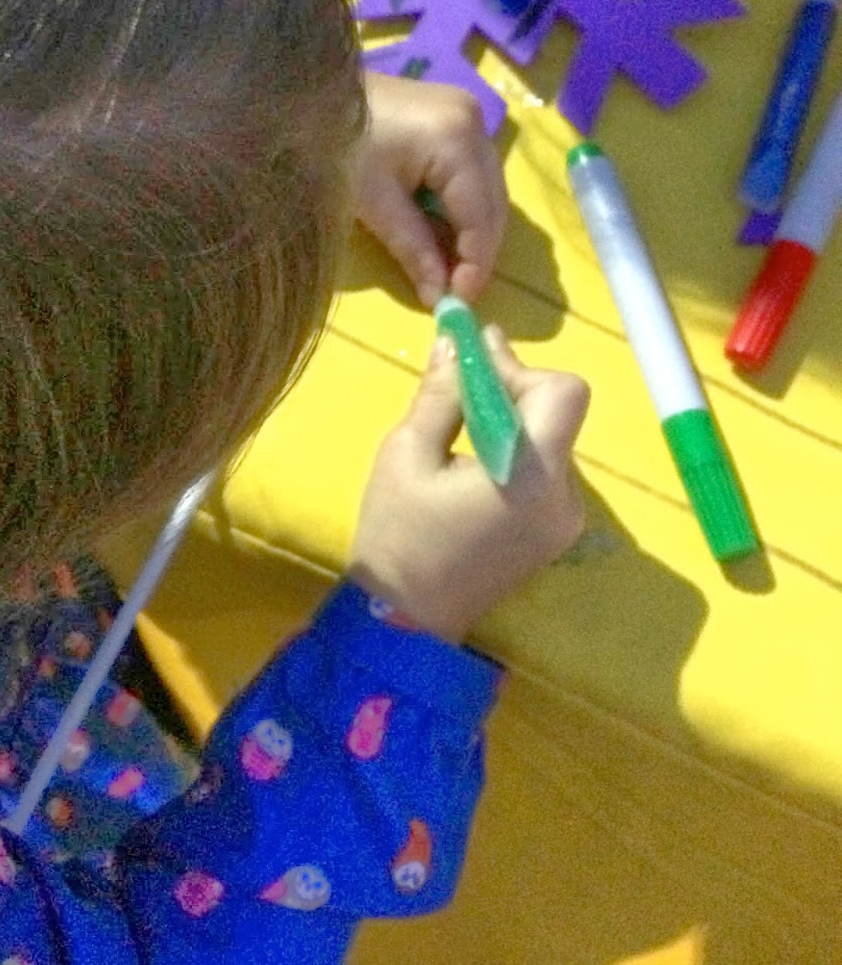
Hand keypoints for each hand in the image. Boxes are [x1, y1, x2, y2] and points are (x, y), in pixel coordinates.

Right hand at [348, 328, 589, 644]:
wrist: (405, 623)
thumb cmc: (398, 535)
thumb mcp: (406, 453)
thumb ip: (441, 393)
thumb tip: (457, 340)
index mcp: (530, 474)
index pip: (562, 391)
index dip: (519, 367)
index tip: (473, 361)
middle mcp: (563, 496)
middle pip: (557, 412)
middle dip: (511, 388)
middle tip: (458, 381)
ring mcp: (564, 520)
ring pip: (551, 438)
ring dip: (511, 419)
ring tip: (458, 427)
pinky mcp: (555, 534)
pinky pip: (545, 470)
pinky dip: (515, 451)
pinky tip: (473, 463)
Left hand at [356, 73, 507, 306]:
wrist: (307, 92)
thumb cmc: (336, 145)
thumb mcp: (374, 204)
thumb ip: (414, 250)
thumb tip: (440, 297)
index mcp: (457, 140)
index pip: (482, 216)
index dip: (475, 264)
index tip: (460, 303)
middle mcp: (475, 123)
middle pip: (493, 202)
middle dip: (477, 251)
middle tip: (455, 292)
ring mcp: (467, 115)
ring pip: (487, 188)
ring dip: (471, 230)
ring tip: (447, 268)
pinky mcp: (453, 116)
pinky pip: (472, 171)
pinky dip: (461, 205)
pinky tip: (441, 230)